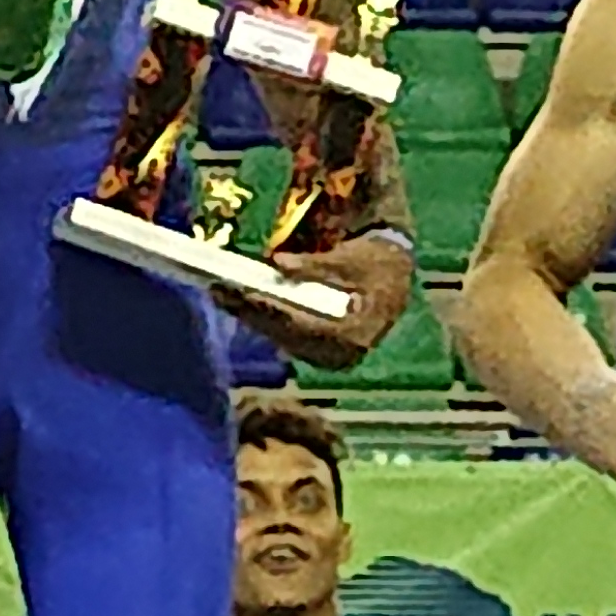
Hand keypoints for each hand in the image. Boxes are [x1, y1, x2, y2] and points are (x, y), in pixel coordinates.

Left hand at [239, 228, 410, 366]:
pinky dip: (263, 319)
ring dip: (251, 317)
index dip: (269, 308)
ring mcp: (329, 357)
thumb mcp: (350, 259)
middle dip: (250, 312)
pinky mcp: (319, 353)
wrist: (395, 280)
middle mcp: (340, 354)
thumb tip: (277, 263)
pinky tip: (241, 303)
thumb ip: (315, 265)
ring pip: (281, 338)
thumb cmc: (376, 265)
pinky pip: (285, 336)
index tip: (240, 291)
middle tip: (219, 291)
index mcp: (355, 332)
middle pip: (285, 334)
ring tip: (223, 295)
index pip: (302, 324)